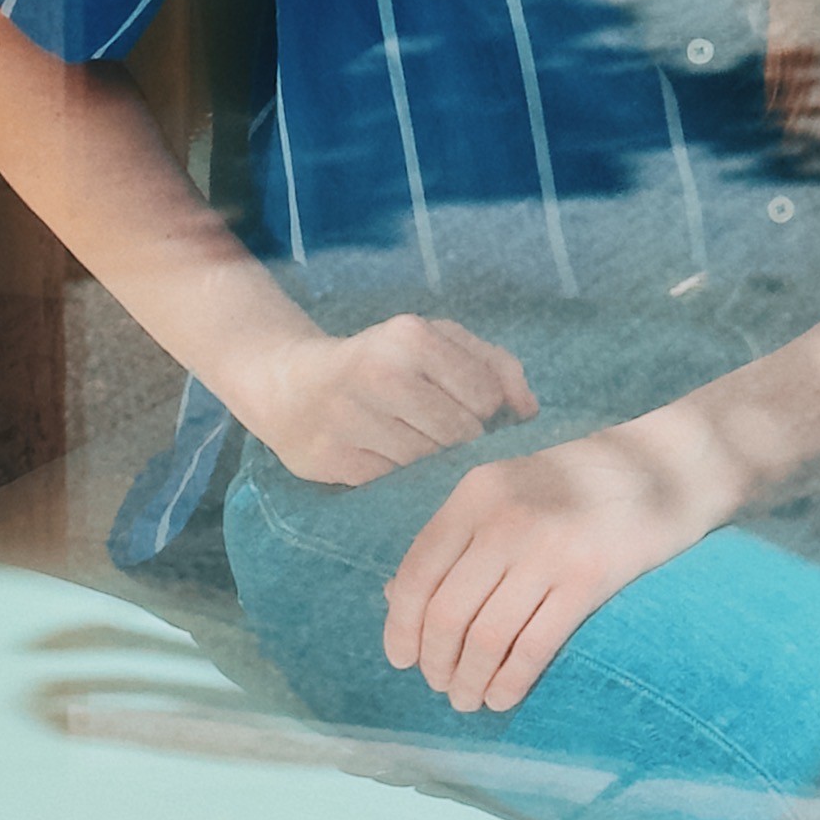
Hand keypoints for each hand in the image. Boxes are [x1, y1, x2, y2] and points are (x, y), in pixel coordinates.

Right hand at [230, 315, 537, 487]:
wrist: (289, 385)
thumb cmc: (379, 361)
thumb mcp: (437, 342)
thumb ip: (495, 365)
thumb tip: (530, 411)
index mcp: (411, 336)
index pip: (485, 397)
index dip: (486, 412)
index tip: (467, 410)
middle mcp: (379, 374)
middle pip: (459, 435)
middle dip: (458, 440)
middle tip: (439, 432)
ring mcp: (351, 418)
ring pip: (427, 463)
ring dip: (428, 461)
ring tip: (410, 441)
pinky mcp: (332, 459)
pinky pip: (392, 483)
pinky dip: (395, 476)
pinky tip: (381, 455)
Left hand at [383, 413, 738, 713]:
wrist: (665, 466)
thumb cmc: (578, 483)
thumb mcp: (506, 490)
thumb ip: (455, 536)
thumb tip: (396, 597)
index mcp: (476, 493)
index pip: (418, 572)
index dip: (401, 625)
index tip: (402, 658)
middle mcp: (505, 518)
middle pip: (447, 613)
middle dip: (435, 662)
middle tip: (440, 685)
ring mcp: (548, 549)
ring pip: (486, 638)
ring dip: (469, 680)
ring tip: (468, 699)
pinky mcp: (590, 579)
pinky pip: (534, 647)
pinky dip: (510, 682)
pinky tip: (502, 696)